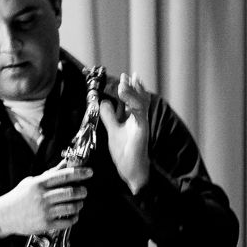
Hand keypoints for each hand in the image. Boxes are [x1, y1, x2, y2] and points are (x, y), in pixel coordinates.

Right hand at [0, 164, 92, 236]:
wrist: (4, 215)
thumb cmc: (19, 197)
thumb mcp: (31, 181)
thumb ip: (49, 174)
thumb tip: (65, 164)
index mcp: (39, 184)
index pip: (63, 176)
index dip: (79, 173)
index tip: (89, 172)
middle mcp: (42, 197)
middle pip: (70, 192)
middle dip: (81, 191)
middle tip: (84, 190)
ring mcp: (44, 211)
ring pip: (71, 207)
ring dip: (79, 204)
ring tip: (79, 203)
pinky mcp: (45, 224)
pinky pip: (66, 221)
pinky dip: (74, 218)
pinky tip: (73, 215)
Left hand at [100, 72, 150, 193]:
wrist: (133, 171)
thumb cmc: (125, 152)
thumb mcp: (113, 130)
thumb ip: (109, 117)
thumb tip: (104, 102)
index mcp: (132, 119)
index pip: (131, 100)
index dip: (127, 88)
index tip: (123, 78)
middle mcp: (139, 120)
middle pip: (138, 98)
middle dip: (132, 86)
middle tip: (126, 76)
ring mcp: (141, 124)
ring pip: (141, 103)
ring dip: (132, 92)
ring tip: (124, 82)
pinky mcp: (142, 130)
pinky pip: (140, 113)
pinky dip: (133, 103)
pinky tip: (125, 96)